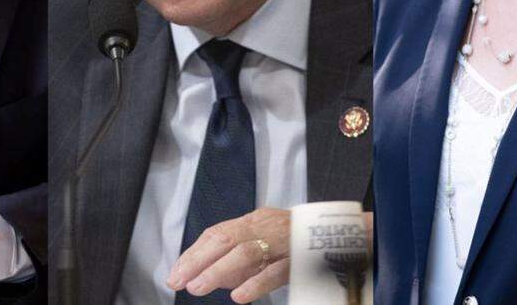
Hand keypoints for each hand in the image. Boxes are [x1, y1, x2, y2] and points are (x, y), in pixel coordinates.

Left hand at [168, 208, 289, 303]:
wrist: (341, 233)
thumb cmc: (299, 239)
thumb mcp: (266, 240)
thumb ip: (239, 255)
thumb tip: (207, 274)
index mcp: (256, 221)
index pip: (217, 233)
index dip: (194, 252)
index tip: (175, 272)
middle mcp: (267, 227)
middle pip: (226, 239)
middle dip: (197, 260)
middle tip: (178, 280)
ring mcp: (284, 242)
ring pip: (247, 252)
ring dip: (218, 271)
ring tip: (198, 287)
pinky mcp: (300, 258)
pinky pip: (276, 271)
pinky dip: (256, 283)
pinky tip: (240, 296)